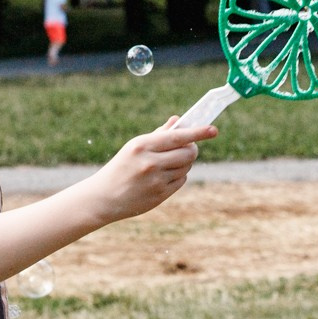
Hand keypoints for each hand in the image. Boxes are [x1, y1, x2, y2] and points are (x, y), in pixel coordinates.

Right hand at [84, 121, 214, 222]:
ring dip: (183, 163)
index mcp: (142, 145)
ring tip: (168, 163)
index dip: (198, 132)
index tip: (213, 130)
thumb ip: (159, 134)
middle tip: (188, 147)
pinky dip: (178, 176)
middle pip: (188, 153)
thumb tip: (179, 121)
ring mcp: (156, 181)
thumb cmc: (121, 167)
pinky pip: (181, 181)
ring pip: (186, 167)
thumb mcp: (135, 147)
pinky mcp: (160, 195)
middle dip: (192, 149)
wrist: (104, 197)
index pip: (178, 136)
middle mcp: (150, 163)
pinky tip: (164, 176)